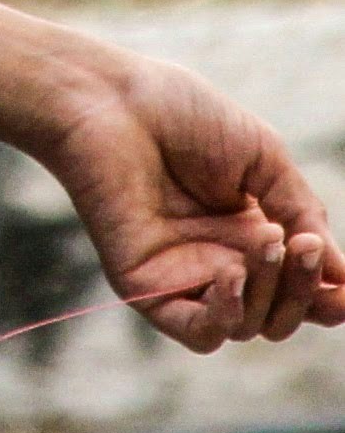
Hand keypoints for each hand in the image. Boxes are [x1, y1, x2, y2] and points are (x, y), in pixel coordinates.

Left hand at [35, 49, 344, 351]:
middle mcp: (220, 261)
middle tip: (301, 245)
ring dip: (270, 292)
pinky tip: (230, 274)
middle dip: (303, 290)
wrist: (110, 99)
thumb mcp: (264, 159)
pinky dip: (225, 317)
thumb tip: (344, 275)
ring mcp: (184, 277)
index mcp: (249, 233)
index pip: (301, 289)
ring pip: (248, 325)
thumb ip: (301, 214)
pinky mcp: (147, 287)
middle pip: (281, 315)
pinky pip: (198, 333)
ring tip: (265, 238)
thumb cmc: (182, 115)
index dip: (329, 296)